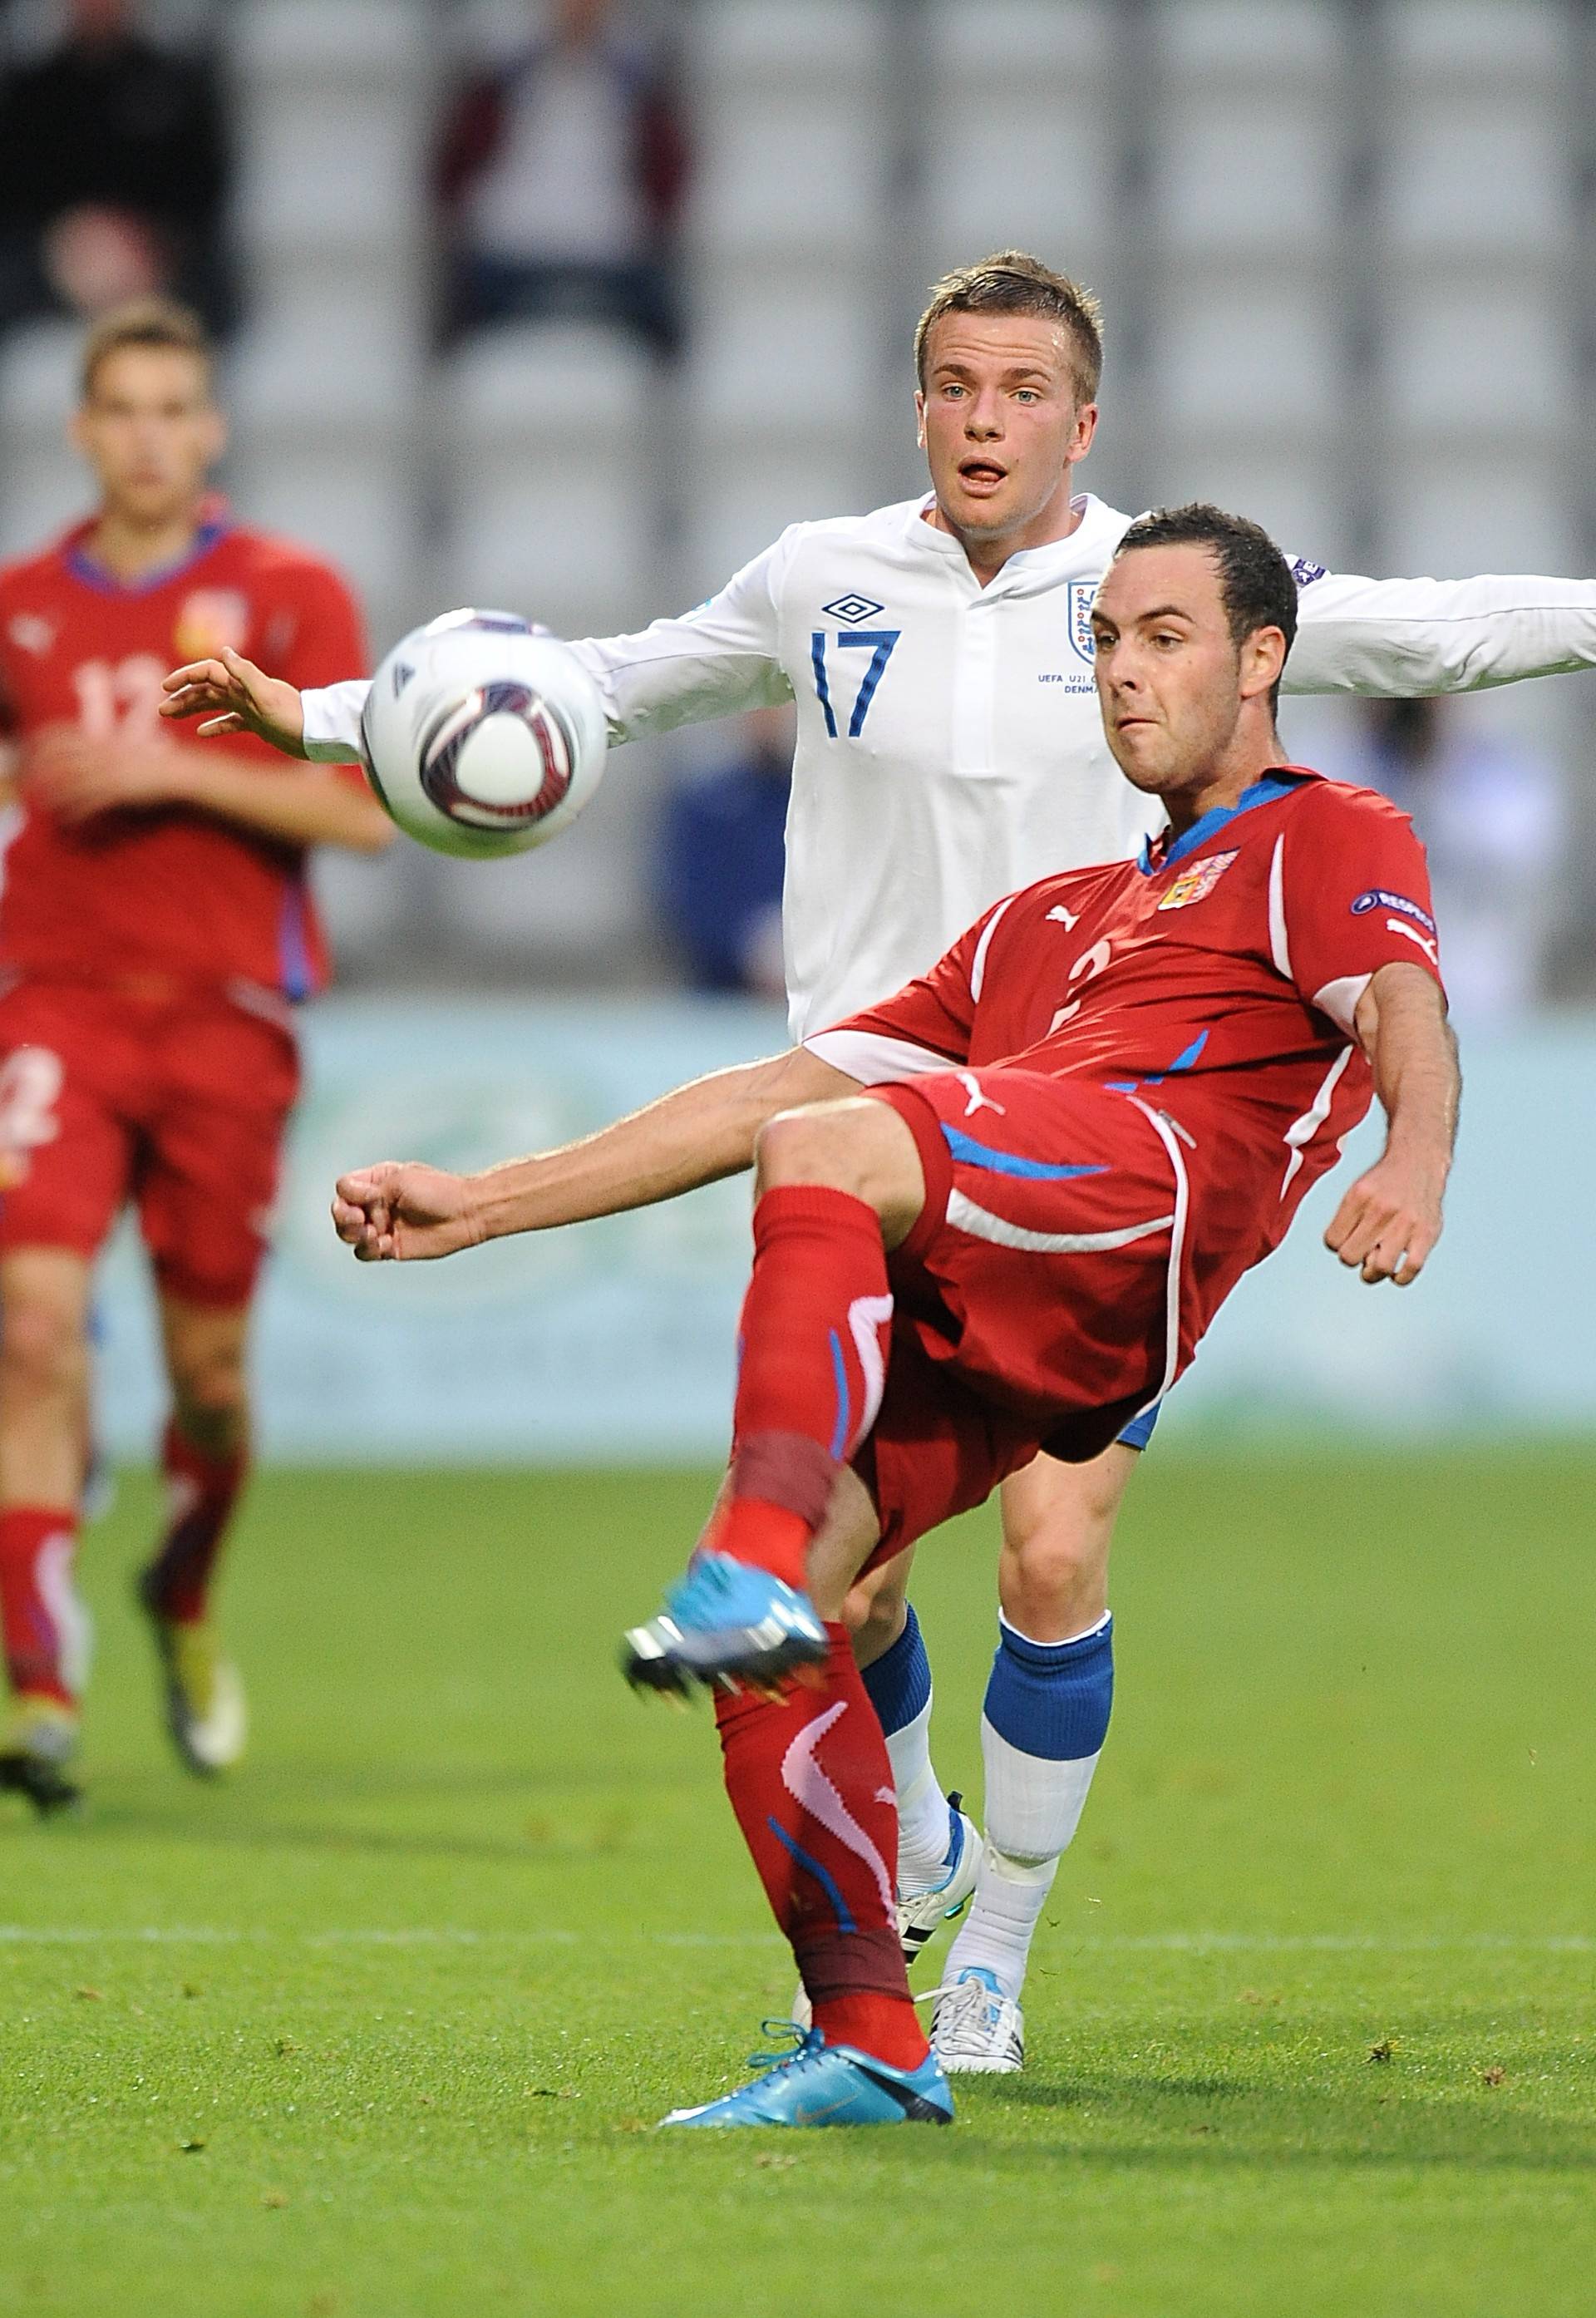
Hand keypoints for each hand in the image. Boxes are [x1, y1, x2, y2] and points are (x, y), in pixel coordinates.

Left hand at [22, 726, 196, 821]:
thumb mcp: (131, 749)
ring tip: (41, 805)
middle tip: (27, 782)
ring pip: (68, 781)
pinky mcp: (118, 791)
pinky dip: (74, 812)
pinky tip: (66, 820)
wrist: (183, 774)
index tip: (28, 752)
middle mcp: (102, 752)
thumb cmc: (161, 763)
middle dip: (37, 769)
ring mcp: (109, 771)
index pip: (60, 733)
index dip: (39, 742)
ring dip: (52, 795)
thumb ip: (110, 749)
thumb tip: (96, 752)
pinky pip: (88, 802)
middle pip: (57, 757)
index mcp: (103, 739)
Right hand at [161, 647, 308, 757]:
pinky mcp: (258, 723)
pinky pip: (231, 722)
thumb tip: (223, 650)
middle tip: (161, 710)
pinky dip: (215, 725)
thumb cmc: (294, 716)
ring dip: (192, 708)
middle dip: (182, 696)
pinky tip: (202, 733)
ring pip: (214, 704)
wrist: (318, 735)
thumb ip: (245, 673)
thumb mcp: (267, 695)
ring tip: (172, 716)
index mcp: (242, 682)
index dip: (184, 677)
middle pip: (206, 689)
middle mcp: (243, 691)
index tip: (165, 687)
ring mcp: (249, 707)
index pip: (207, 672)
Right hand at [331, 1163, 484, 1262]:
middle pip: (340, 1212)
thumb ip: (371, 1191)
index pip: (344, 1188)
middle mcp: (374, 1204)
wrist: (466, 1214)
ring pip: (348, 1234)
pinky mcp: (390, 1248)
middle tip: (360, 1219)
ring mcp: (381, 1226)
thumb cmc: (438, 1191)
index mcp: (376, 1182)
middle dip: (344, 1217)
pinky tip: (387, 1243)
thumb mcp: (401, 1180)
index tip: (373, 1196)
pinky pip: (364, 1252)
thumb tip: (351, 1207)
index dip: (351, 1194)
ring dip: (354, 1234)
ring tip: (375, 1233)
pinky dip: (370, 1249)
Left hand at [1323, 1147, 1445, 1285]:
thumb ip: (1346, 1220)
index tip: (1346, 1238)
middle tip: (1362, 1250)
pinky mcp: (1427, 1233)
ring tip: (1375, 1264)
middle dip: (1352, 1257)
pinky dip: (1400, 1277)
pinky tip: (1396, 1272)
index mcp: (1358, 1197)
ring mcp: (1406, 1223)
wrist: (1418, 1161)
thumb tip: (1341, 1252)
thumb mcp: (1356, 1190)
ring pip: (1379, 1268)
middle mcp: (1381, 1210)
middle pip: (1350, 1257)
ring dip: (1373, 1273)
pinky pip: (1411, 1268)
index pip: (1332, 1241)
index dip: (1337, 1244)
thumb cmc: (1385, 1182)